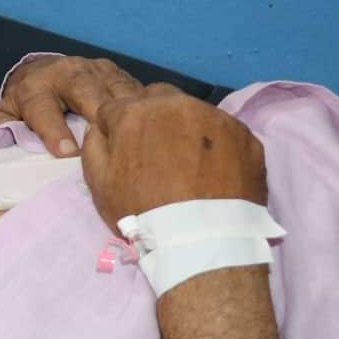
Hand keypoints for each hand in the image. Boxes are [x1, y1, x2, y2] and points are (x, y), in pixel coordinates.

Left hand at [0, 55, 144, 157]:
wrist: (39, 71)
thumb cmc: (25, 105)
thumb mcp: (8, 117)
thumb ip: (6, 134)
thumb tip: (8, 155)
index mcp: (34, 88)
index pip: (43, 111)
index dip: (54, 132)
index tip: (67, 153)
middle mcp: (65, 73)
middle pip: (86, 93)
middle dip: (99, 116)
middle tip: (112, 143)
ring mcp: (92, 69)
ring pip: (113, 88)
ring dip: (127, 111)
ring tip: (139, 136)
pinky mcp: (113, 70)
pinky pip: (132, 87)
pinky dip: (142, 105)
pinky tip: (152, 123)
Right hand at [81, 85, 267, 228]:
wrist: (203, 240)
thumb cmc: (143, 212)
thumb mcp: (99, 185)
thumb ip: (93, 145)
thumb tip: (101, 126)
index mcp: (135, 113)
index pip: (115, 107)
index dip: (116, 128)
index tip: (124, 150)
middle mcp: (176, 104)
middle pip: (158, 98)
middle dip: (153, 117)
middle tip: (158, 151)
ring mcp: (215, 116)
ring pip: (194, 111)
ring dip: (187, 127)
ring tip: (190, 163)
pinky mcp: (245, 134)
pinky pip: (224, 130)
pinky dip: (217, 144)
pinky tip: (215, 170)